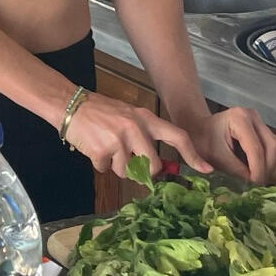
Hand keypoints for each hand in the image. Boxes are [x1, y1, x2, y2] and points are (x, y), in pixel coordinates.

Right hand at [66, 93, 214, 182]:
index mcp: (146, 118)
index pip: (177, 137)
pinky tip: (94, 148)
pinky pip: (107, 170)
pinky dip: (100, 163)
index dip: (193, 155)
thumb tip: (161, 166)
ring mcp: (118, 139)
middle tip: (130, 163)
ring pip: (127, 171)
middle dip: (143, 172)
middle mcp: (135, 128)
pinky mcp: (101, 150)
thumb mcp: (129, 117)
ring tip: (106, 147)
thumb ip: (145, 137)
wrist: (69, 104)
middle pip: (153, 166)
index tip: (206, 170)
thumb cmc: (101, 112)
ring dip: (116, 166)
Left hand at [186, 106, 275, 185]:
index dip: (258, 170)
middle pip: (274, 148)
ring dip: (274, 169)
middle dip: (268, 170)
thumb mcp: (215, 157)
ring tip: (262, 183)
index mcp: (239, 118)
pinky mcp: (265, 131)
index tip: (254, 186)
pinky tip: (264, 176)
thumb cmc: (203, 141)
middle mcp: (254, 116)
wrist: (201, 130)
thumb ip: (235, 170)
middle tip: (259, 187)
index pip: (256, 148)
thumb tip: (253, 186)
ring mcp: (261, 123)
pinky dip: (274, 166)